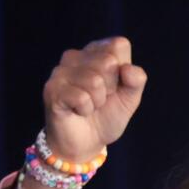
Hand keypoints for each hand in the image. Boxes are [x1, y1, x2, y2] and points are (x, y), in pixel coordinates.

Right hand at [42, 36, 146, 160]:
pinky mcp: (52, 89)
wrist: (86, 143)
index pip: (119, 45)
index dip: (124, 71)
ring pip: (95, 81)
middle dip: (111, 88)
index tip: (115, 86)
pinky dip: (86, 110)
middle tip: (100, 99)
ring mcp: (61, 71)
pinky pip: (82, 98)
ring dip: (98, 102)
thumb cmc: (107, 116)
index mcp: (97, 52)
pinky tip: (77, 111)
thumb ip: (136, 81)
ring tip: (89, 106)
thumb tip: (129, 69)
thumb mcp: (129, 99)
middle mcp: (75, 55)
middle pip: (108, 62)